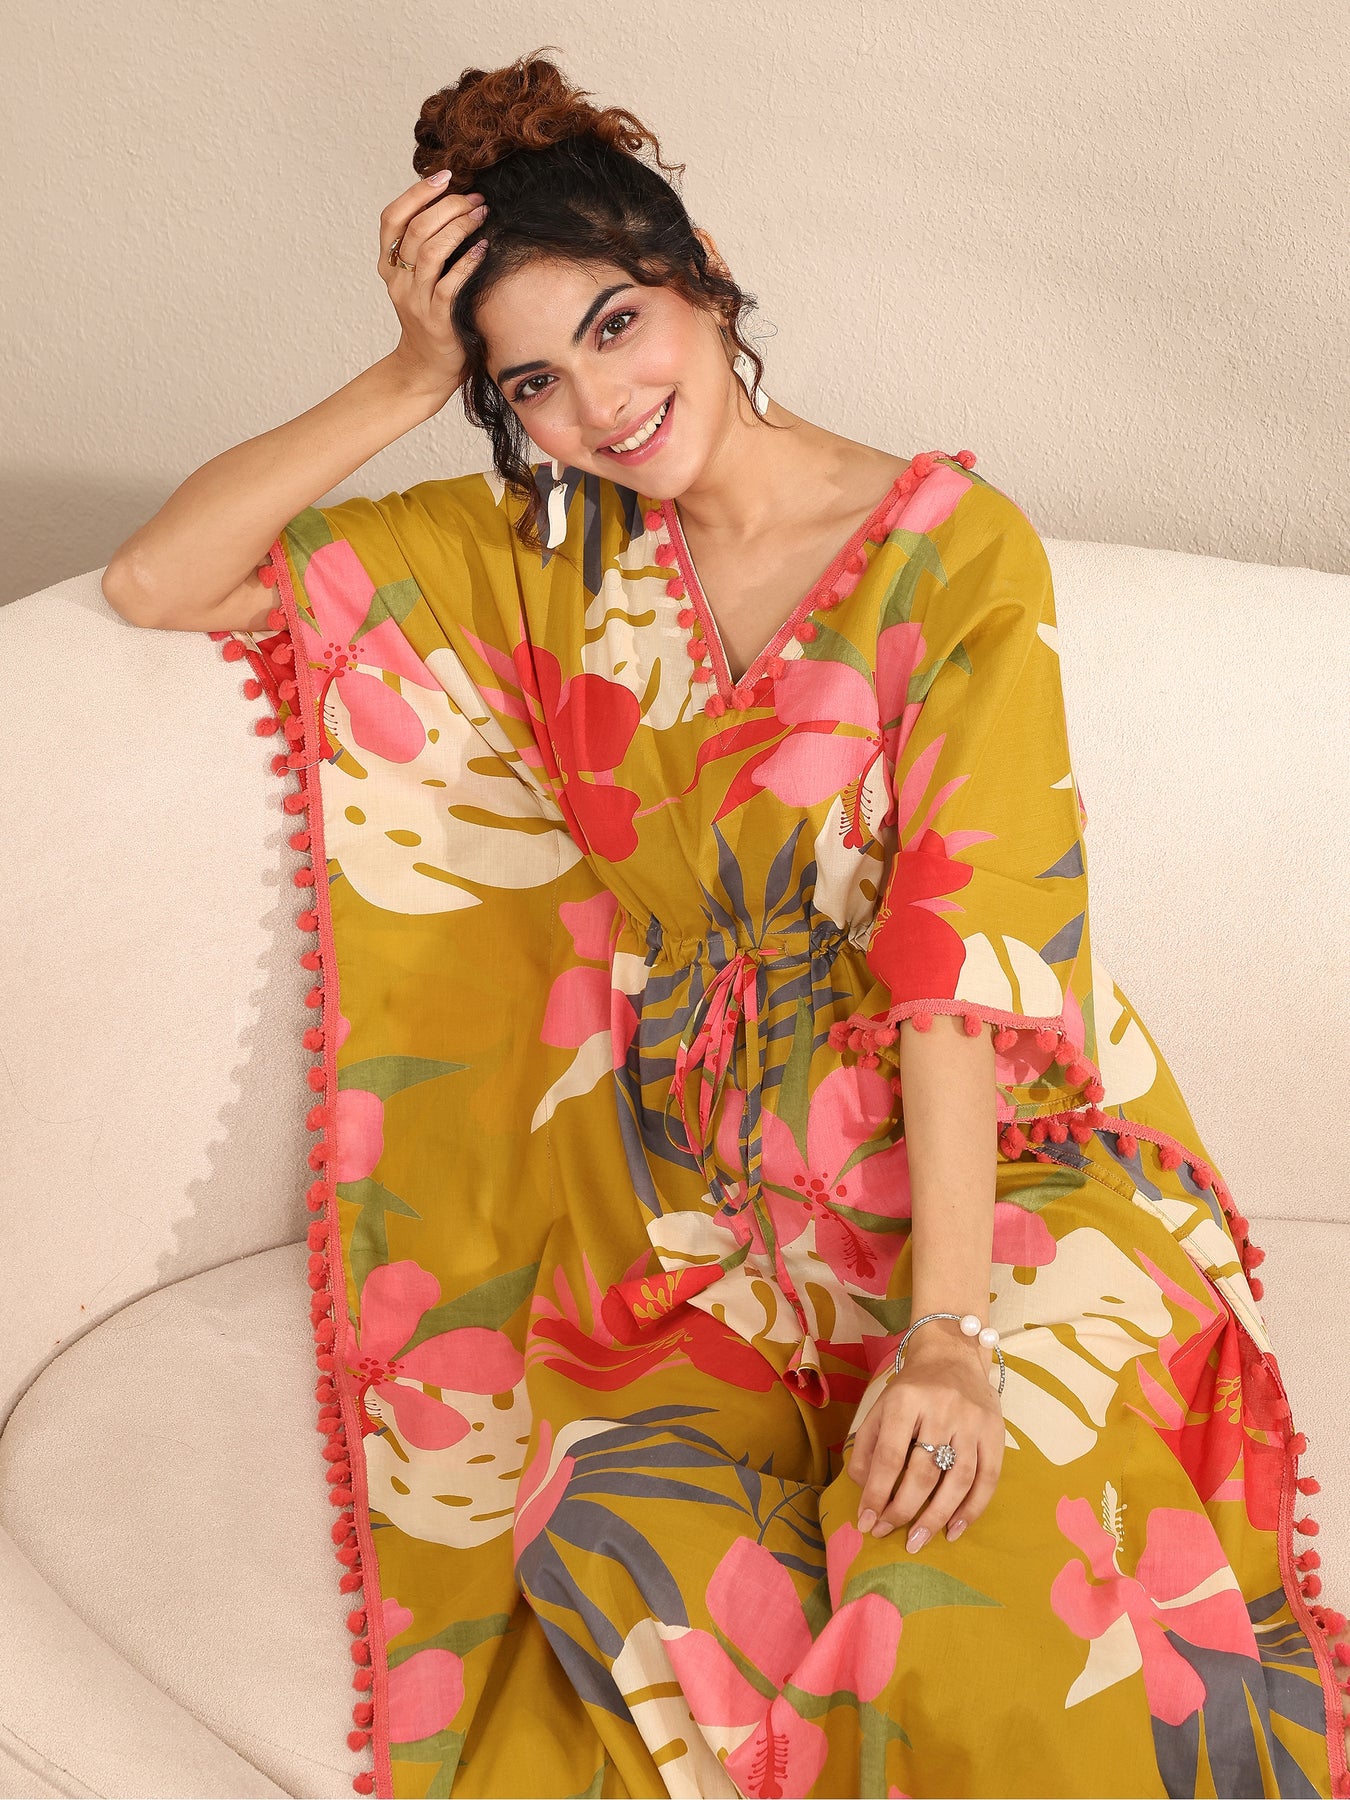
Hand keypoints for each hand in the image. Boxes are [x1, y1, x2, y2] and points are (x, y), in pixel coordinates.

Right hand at [378, 172, 488, 401]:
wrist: (427, 368)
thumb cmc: (431, 317)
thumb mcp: (418, 279)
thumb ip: (425, 247)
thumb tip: (453, 203)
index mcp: (388, 266)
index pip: (391, 218)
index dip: (416, 193)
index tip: (444, 176)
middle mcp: (397, 281)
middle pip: (415, 228)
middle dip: (447, 206)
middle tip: (475, 198)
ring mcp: (415, 301)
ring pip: (429, 251)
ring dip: (459, 227)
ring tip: (482, 214)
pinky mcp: (436, 320)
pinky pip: (450, 284)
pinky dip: (468, 262)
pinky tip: (484, 248)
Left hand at [846, 1326, 1004, 1547]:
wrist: (953, 1355)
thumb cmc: (912, 1389)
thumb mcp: (881, 1407)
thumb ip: (867, 1447)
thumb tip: (864, 1490)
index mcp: (905, 1400)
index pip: (889, 1455)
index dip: (877, 1493)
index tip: (866, 1521)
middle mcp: (941, 1409)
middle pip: (924, 1472)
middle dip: (903, 1510)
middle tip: (888, 1533)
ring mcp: (972, 1421)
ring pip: (958, 1479)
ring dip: (937, 1516)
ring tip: (919, 1539)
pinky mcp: (996, 1431)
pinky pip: (988, 1479)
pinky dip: (972, 1509)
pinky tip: (954, 1529)